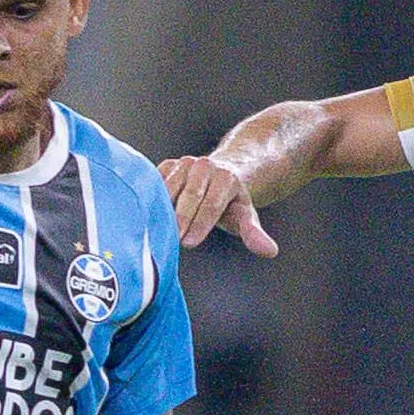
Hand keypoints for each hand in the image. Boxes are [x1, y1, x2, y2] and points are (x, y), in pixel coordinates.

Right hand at [156, 155, 277, 255]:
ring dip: (162, 208)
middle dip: (181, 218)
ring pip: (171, 186)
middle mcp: (205, 166)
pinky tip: (143, 215)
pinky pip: (156, 180)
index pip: (213, 203)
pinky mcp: (167, 165)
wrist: (217, 175)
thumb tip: (270, 251)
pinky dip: (148, 197)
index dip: (201, 224)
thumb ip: (254, 233)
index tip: (190, 243)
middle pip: (191, 194)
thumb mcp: (244, 217)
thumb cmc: (229, 203)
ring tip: (154, 230)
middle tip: (173, 240)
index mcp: (226, 178)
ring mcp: (184, 163)